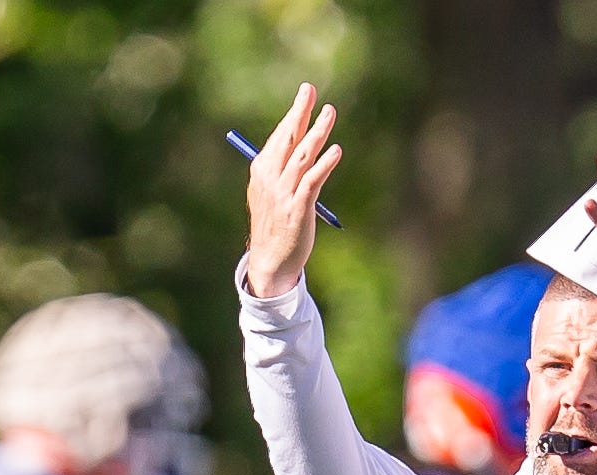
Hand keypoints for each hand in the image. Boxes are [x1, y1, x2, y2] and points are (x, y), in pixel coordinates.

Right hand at [245, 83, 341, 298]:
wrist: (271, 261)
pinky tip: (335, 151)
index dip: (293, 114)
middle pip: (288, 139)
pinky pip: (312, 181)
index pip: (279, 136)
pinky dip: (324, 165)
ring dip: (317, 132)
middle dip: (300, 112)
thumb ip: (283, 172)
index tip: (305, 95)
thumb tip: (302, 149)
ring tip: (330, 113)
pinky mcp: (298, 209)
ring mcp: (283, 194)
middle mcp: (270, 179)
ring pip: (302, 156)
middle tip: (311, 90)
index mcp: (261, 171)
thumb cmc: (275, 225)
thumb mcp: (272, 194)